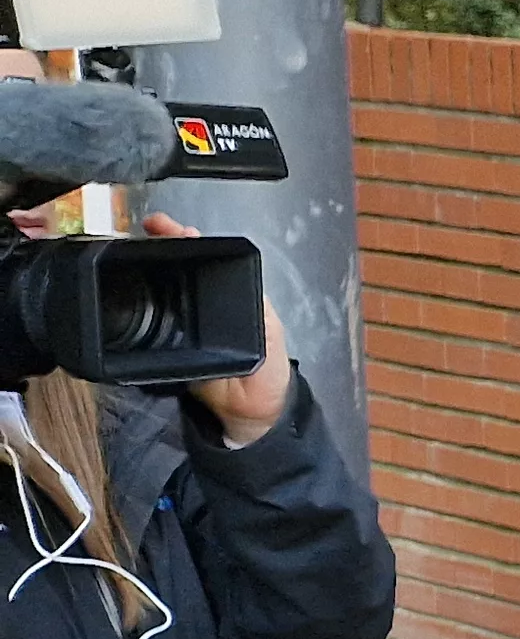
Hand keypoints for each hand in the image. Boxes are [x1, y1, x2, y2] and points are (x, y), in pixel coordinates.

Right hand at [141, 213, 291, 445]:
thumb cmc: (269, 371)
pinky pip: (150, 319)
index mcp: (230, 295)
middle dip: (162, 244)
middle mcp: (203, 304)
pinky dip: (139, 300)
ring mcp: (182, 322)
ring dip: (147, 266)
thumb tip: (239, 283)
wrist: (251, 410)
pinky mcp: (166, 344)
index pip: (207, 260)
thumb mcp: (270, 332)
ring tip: (136, 244)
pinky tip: (130, 285)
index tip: (173, 227)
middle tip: (149, 227)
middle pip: (179, 267)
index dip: (189, 241)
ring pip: (161, 288)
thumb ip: (258, 309)